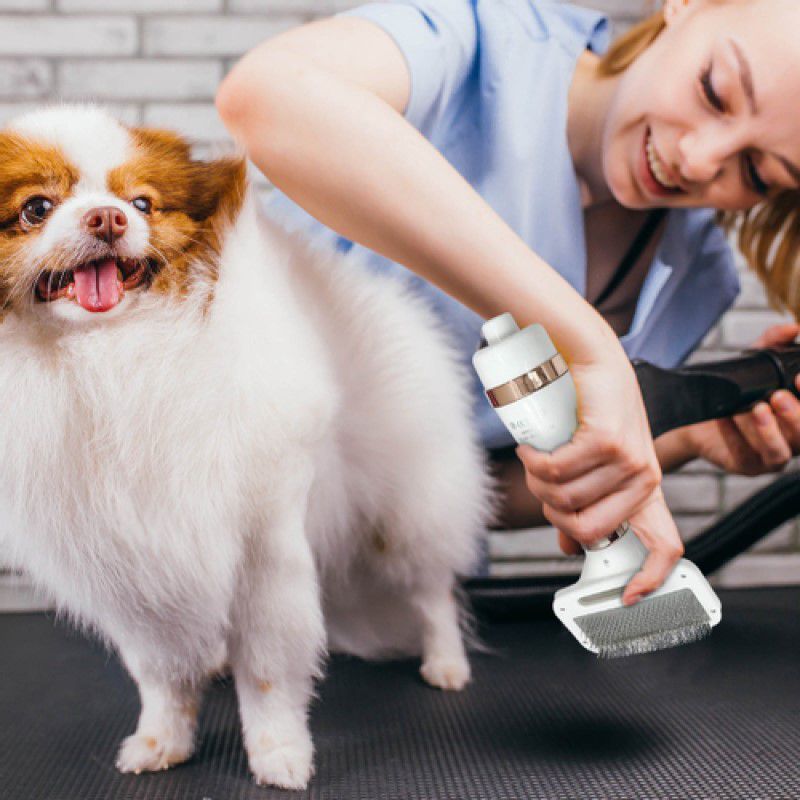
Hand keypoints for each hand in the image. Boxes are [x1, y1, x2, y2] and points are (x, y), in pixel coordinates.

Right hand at [515, 351, 684, 605]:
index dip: (649, 580)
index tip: (627, 599)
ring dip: (537, 480)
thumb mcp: (591, 464)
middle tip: (541, 482)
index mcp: (643, 491)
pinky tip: (532, 447)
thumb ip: (584, 504)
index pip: (665, 546)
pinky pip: (556, 471)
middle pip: (584, 529)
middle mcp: (643, 478)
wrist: (589, 357)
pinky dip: (534, 461)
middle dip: (550, 509)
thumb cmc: (586, 411)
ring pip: (563, 498)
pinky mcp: (607, 440)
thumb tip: (570, 547)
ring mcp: (628, 459)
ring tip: (536, 457)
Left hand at [680, 323, 799, 474]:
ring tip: (757, 408)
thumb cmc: (736, 392)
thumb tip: (793, 327)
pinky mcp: (747, 465)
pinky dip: (737, 436)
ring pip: (781, 451)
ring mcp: (771, 455)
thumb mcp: (753, 363)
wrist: (696, 418)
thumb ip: (774, 343)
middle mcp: (793, 438)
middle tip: (779, 395)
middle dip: (797, 414)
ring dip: (770, 430)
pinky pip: (747, 455)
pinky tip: (728, 418)